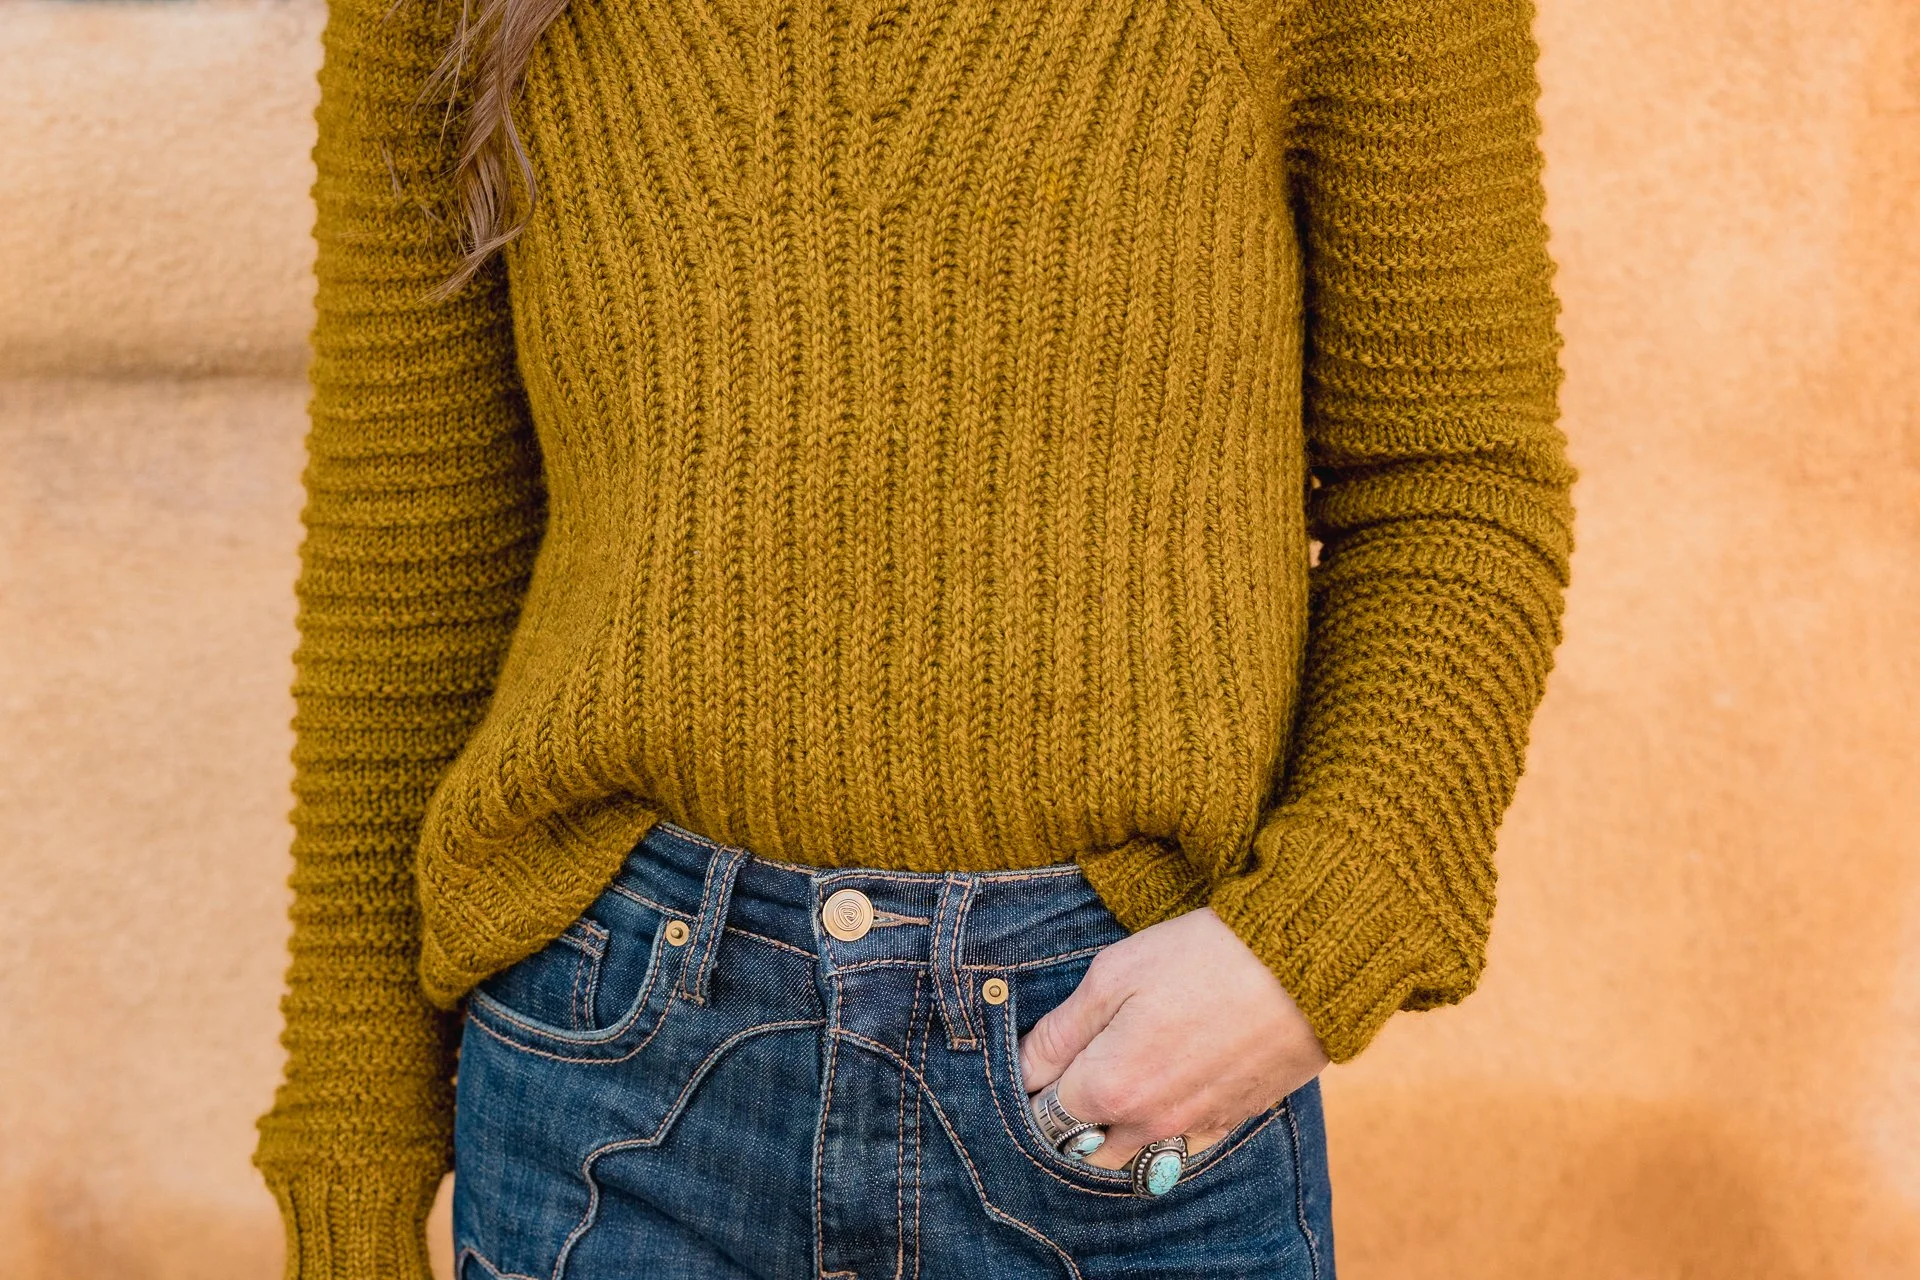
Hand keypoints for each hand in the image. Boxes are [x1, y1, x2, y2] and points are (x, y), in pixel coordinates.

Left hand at [1017, 906, 1329, 1170]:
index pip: (1041, 1114)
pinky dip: (1159, 1130)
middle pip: (1081, 1146)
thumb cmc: (1201, 957)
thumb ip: (1060, 1030)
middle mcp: (1147, 1124)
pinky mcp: (1230, 1122)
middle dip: (1067, 1116)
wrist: (1302, 966)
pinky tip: (1164, 1087)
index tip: (1036, 1059)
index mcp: (1109, 1087)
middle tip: (1073, 1066)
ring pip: (1130, 1153)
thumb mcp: (1114, 974)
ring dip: (1111, 1129)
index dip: (1031, 1087)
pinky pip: (1178, 1147)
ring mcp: (1191, 1129)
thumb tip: (1021, 1066)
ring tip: (1118, 1077)